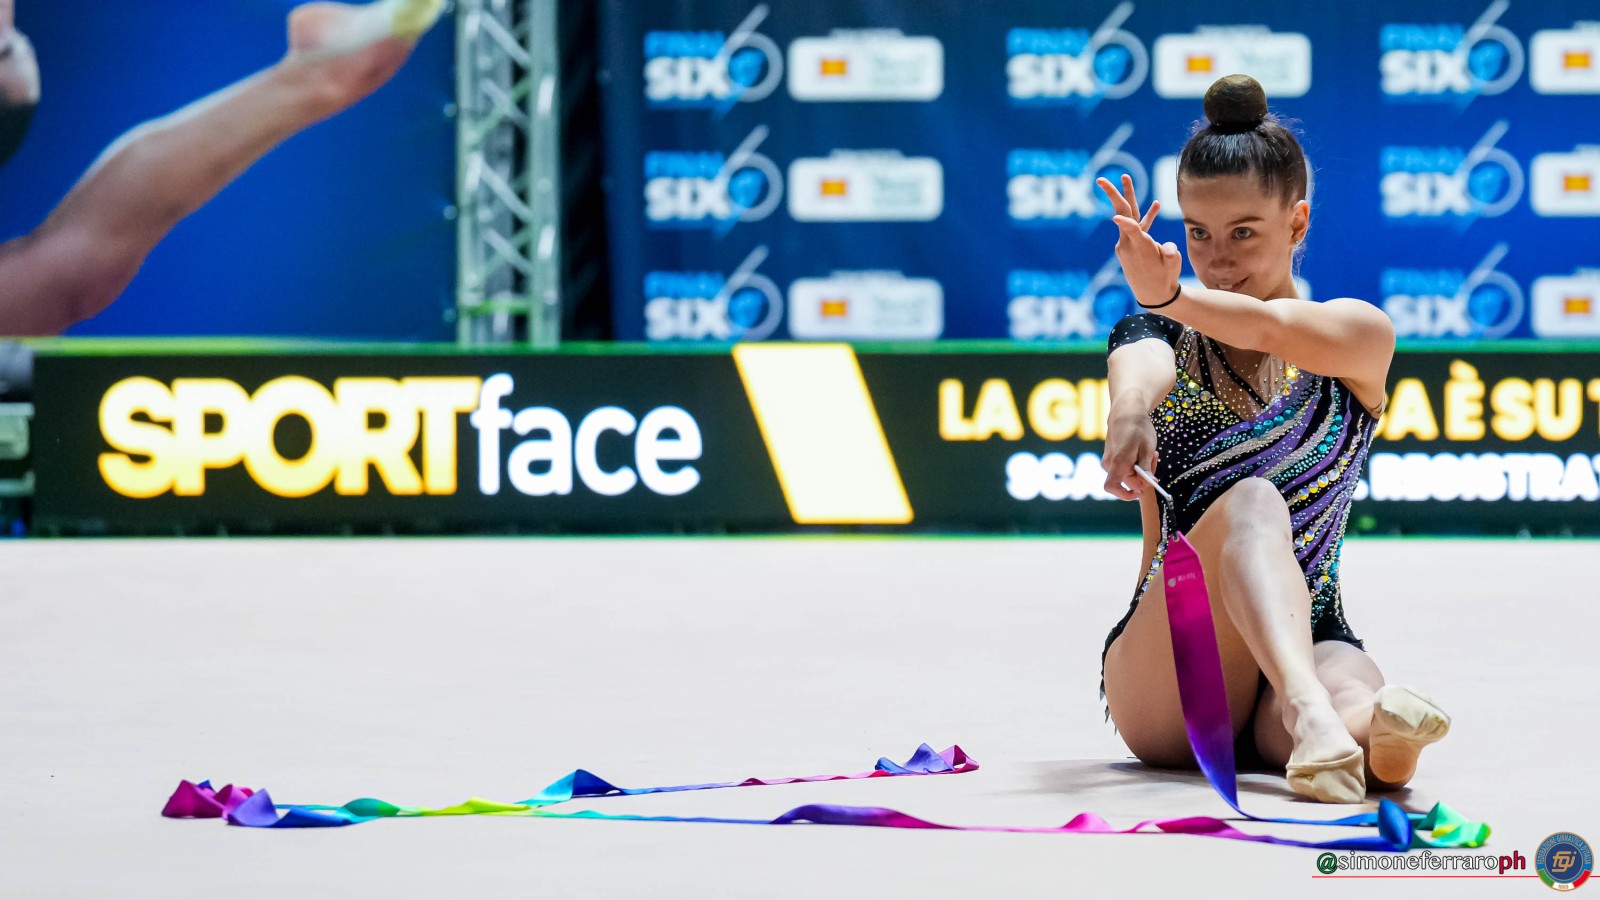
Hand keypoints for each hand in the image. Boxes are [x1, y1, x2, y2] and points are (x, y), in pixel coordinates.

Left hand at [1096, 174, 1181, 309]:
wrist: (1154, 295)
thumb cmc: (1165, 279)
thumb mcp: (1173, 266)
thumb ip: (1171, 253)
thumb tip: (1168, 247)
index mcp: (1140, 247)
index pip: (1131, 229)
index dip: (1125, 222)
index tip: (1115, 216)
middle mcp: (1129, 243)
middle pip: (1122, 213)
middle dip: (1114, 194)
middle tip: (1100, 179)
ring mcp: (1127, 243)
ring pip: (1128, 215)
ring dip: (1128, 196)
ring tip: (1125, 177)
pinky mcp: (1131, 245)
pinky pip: (1136, 226)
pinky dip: (1144, 216)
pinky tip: (1155, 206)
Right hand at [1102, 407, 1159, 500]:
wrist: (1126, 411)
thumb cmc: (1137, 427)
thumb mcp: (1147, 449)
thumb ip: (1146, 469)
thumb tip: (1149, 483)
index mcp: (1117, 463)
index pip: (1115, 488)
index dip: (1129, 494)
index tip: (1142, 491)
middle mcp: (1109, 464)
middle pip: (1127, 481)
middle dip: (1144, 476)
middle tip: (1155, 460)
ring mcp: (1108, 460)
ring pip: (1127, 474)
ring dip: (1141, 469)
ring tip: (1151, 453)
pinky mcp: (1111, 456)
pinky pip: (1123, 466)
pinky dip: (1135, 463)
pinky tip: (1143, 451)